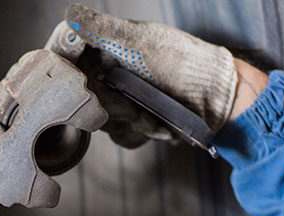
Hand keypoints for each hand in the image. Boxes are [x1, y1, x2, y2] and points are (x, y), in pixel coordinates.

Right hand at [47, 4, 238, 146]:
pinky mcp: (133, 121)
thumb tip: (70, 14)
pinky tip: (158, 121)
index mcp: (106, 48)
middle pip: (82, 96)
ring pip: (101, 117)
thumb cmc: (183, 62)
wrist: (216, 97)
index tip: (76, 83)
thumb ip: (101, 30)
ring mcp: (121, 99)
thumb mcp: (139, 41)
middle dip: (110, 104)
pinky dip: (141, 129)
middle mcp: (109, 73)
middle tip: (131, 104)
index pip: (68, 59)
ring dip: (129, 117)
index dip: (67, 73)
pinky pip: (120, 133)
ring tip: (151, 111)